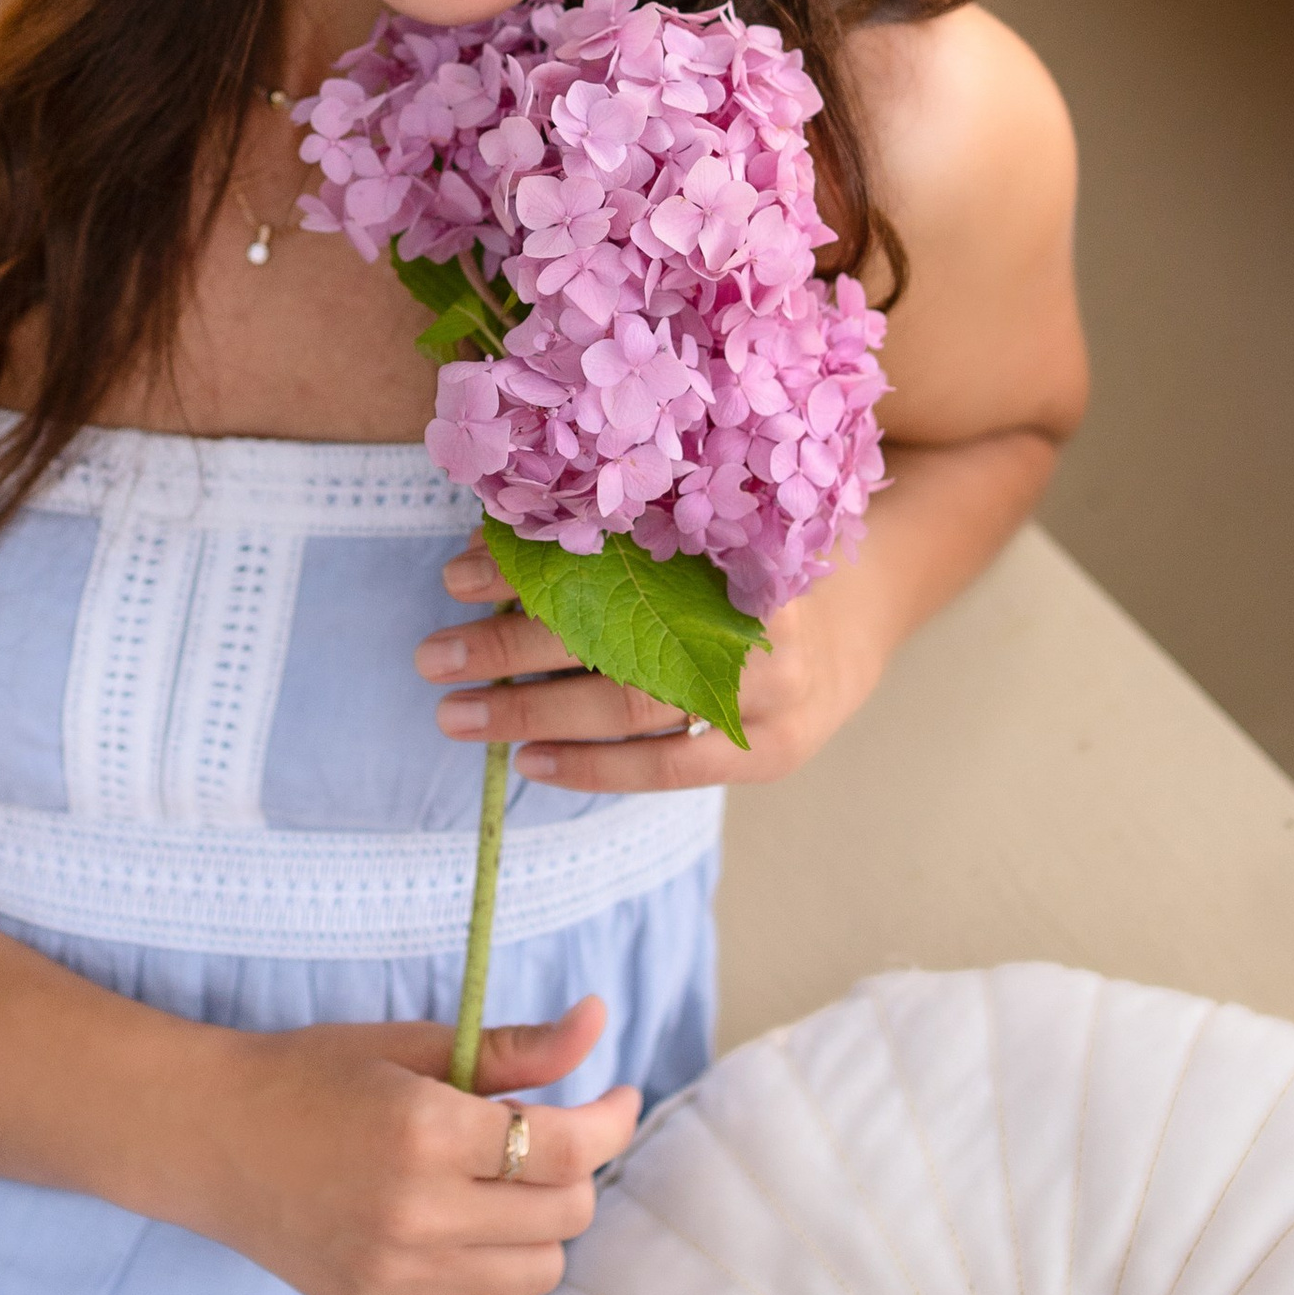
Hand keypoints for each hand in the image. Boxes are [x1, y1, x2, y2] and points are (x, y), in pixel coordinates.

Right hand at [169, 993, 640, 1294]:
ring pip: (540, 1273)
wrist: (212, 1137)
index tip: (618, 1098)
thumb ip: (515, 1047)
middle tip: (539, 1137)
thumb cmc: (314, 1077)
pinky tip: (490, 1254)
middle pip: (565, 1213)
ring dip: (542, 1226)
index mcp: (425, 1132)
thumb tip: (600, 1022)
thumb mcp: (415, 1046)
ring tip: (500, 1188)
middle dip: (573, 1168)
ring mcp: (394, 1278)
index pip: (565, 1148)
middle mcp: (414, 1214)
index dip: (611, 1120)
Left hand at [415, 535, 874, 790]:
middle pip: (616, 638)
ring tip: (456, 712)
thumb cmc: (750, 563)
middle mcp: (762, 620)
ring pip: (630, 707)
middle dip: (511, 646)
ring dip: (531, 710)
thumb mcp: (704, 526)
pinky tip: (529, 759)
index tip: (458, 572)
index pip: (618, 558)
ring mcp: (774, 695)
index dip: (534, 567)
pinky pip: (667, 768)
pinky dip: (591, 767)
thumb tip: (489, 542)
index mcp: (739, 543)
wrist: (860, 619)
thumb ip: (622, 535)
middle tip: (433, 656)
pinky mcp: (770, 752)